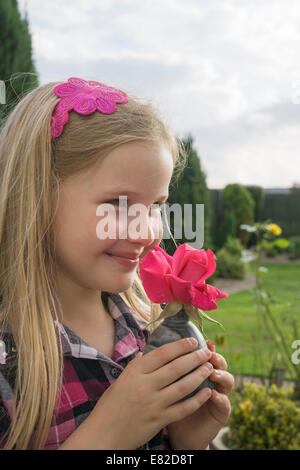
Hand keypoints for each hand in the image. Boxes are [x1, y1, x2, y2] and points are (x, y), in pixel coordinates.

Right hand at [91, 338, 215, 448]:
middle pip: (176, 368)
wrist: (103, 434)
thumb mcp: (120, 380)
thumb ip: (135, 366)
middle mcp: (145, 386)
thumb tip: (146, 353)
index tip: (192, 341)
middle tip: (206, 352)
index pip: (162, 354)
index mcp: (135, 373)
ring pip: (183, 387)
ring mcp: (153, 404)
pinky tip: (207, 392)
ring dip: (199, 376)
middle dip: (194, 358)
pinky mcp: (159, 420)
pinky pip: (183, 408)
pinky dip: (197, 400)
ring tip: (209, 368)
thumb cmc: (110, 405)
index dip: (180, 346)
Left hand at [167, 340, 233, 449]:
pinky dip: (219, 398)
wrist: (182, 433)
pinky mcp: (221, 412)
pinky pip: (224, 403)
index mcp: (200, 370)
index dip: (203, 347)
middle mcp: (213, 380)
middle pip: (220, 363)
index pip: (205, 355)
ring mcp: (220, 395)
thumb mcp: (168, 385)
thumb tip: (141, 353)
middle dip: (215, 357)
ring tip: (212, 372)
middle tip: (209, 353)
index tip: (198, 341)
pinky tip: (212, 394)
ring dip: (221, 375)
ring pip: (227, 380)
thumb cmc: (173, 405)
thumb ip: (162, 370)